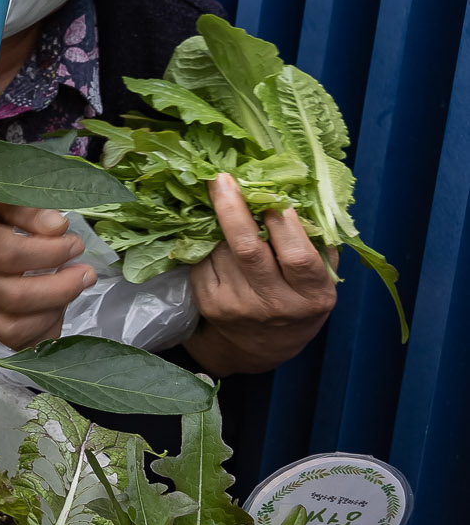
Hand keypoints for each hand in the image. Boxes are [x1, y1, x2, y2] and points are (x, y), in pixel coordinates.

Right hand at [0, 201, 91, 350]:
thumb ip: (26, 209)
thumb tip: (59, 226)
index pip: (6, 254)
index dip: (48, 252)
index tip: (74, 243)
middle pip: (14, 297)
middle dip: (61, 288)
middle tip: (85, 272)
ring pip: (14, 327)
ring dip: (54, 312)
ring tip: (73, 289)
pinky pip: (13, 342)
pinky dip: (42, 332)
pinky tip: (56, 309)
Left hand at [181, 176, 336, 374]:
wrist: (261, 346)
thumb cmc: (298, 302)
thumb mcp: (321, 279)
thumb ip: (317, 243)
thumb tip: (300, 195)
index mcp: (311, 296)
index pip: (297, 257)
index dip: (284, 224)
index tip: (273, 195)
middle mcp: (273, 304)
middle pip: (248, 250)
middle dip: (233, 209)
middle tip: (222, 179)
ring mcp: (237, 305)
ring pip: (222, 250)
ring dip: (220, 224)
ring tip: (225, 207)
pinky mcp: (209, 303)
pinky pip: (204, 259)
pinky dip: (207, 242)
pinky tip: (215, 237)